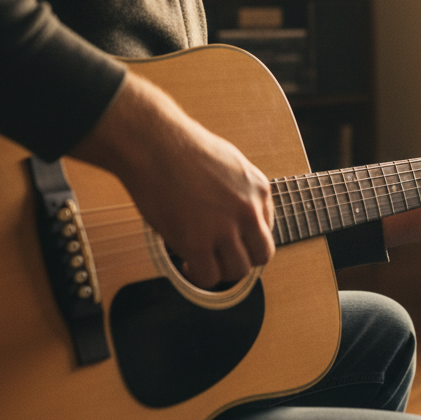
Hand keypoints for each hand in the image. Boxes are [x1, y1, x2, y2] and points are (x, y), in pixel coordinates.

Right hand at [71, 72, 274, 287]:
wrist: (153, 143)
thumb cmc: (181, 147)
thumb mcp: (229, 163)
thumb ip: (238, 190)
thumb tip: (233, 214)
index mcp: (259, 189)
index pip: (267, 229)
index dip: (247, 238)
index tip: (230, 240)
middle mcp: (249, 210)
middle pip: (261, 255)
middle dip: (242, 260)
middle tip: (221, 257)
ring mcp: (225, 228)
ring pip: (238, 270)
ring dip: (220, 270)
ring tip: (202, 261)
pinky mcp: (197, 242)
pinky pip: (208, 276)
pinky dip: (198, 276)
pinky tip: (186, 264)